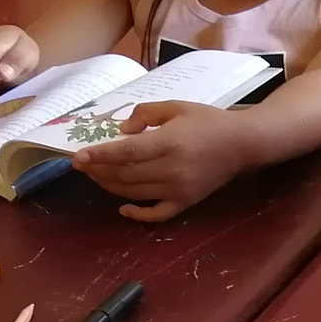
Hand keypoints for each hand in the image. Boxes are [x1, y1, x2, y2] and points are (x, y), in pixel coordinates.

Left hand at [72, 101, 247, 221]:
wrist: (242, 144)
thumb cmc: (208, 121)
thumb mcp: (176, 106)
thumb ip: (145, 114)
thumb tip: (121, 132)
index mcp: (169, 141)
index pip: (126, 152)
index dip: (100, 155)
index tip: (78, 157)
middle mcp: (172, 168)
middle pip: (125, 174)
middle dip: (99, 170)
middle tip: (83, 164)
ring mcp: (179, 189)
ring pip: (134, 192)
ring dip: (110, 186)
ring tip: (96, 176)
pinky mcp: (186, 202)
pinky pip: (156, 214)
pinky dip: (137, 214)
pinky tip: (122, 207)